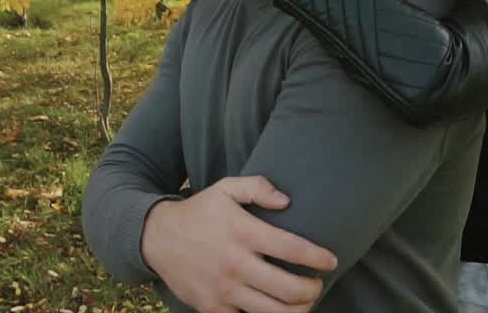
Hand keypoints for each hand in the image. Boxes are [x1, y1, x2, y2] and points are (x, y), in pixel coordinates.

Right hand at [141, 176, 337, 312]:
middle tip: (317, 284)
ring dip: (297, 310)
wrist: (156, 238)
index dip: (317, 258)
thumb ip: (257, 187)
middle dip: (312, 290)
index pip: (291, 248)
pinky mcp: (212, 308)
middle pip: (288, 289)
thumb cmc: (199, 212)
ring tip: (303, 302)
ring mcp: (223, 290)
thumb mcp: (225, 189)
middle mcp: (235, 264)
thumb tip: (287, 201)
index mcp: (242, 232)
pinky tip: (276, 309)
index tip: (331, 261)